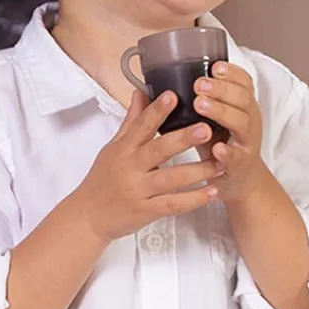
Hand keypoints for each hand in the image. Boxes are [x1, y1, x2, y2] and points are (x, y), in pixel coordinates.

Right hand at [72, 89, 220, 242]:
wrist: (88, 216)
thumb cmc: (103, 180)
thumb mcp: (114, 148)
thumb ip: (131, 121)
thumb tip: (140, 92)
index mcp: (123, 149)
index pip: (141, 125)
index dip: (156, 111)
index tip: (173, 95)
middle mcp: (130, 168)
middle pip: (159, 150)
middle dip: (183, 139)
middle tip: (206, 129)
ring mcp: (138, 190)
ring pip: (171, 179)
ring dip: (198, 171)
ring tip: (220, 163)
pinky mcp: (146, 211)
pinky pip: (173, 205)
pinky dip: (194, 199)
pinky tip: (212, 192)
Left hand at [193, 63, 263, 201]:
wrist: (240, 178)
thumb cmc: (222, 142)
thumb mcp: (214, 117)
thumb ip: (198, 99)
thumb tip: (162, 80)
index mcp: (243, 105)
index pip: (243, 82)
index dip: (231, 72)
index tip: (214, 66)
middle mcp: (250, 120)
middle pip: (242, 98)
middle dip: (221, 89)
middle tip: (198, 84)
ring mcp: (247, 142)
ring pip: (242, 123)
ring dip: (222, 112)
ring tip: (200, 106)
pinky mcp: (242, 164)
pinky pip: (237, 157)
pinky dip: (227, 152)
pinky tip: (216, 148)